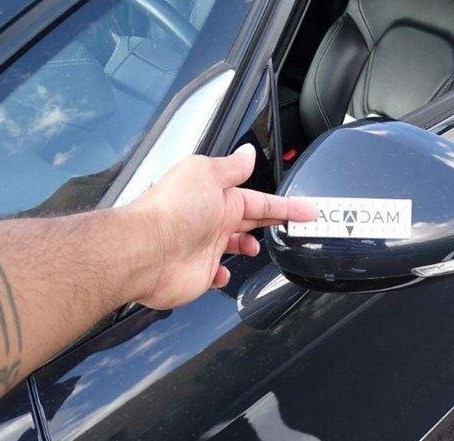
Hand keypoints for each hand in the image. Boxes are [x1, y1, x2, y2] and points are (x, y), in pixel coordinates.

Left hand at [127, 144, 315, 309]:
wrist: (145, 251)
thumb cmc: (172, 210)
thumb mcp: (207, 173)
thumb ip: (232, 167)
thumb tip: (248, 153)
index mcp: (217, 196)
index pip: (260, 200)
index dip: (286, 206)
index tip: (308, 211)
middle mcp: (212, 220)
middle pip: (250, 221)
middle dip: (272, 223)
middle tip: (294, 228)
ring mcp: (205, 247)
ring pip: (235, 245)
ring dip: (248, 245)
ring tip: (253, 248)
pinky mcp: (199, 273)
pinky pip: (217, 274)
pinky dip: (224, 274)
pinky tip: (223, 272)